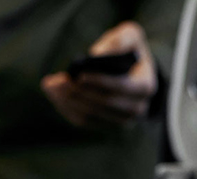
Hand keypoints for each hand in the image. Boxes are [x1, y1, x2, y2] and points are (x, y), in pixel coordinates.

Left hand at [41, 21, 157, 128]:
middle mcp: (136, 109)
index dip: (100, 82)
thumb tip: (98, 54)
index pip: (122, 88)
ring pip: (92, 115)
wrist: (132, 72)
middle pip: (105, 104)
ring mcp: (121, 120)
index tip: (79, 75)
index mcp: (144, 87)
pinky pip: (84, 121)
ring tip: (51, 86)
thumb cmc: (128, 50)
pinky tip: (54, 94)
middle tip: (61, 81)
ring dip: (69, 101)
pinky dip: (67, 108)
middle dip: (81, 92)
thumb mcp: (131, 36)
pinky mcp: (105, 125)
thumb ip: (121, 39)